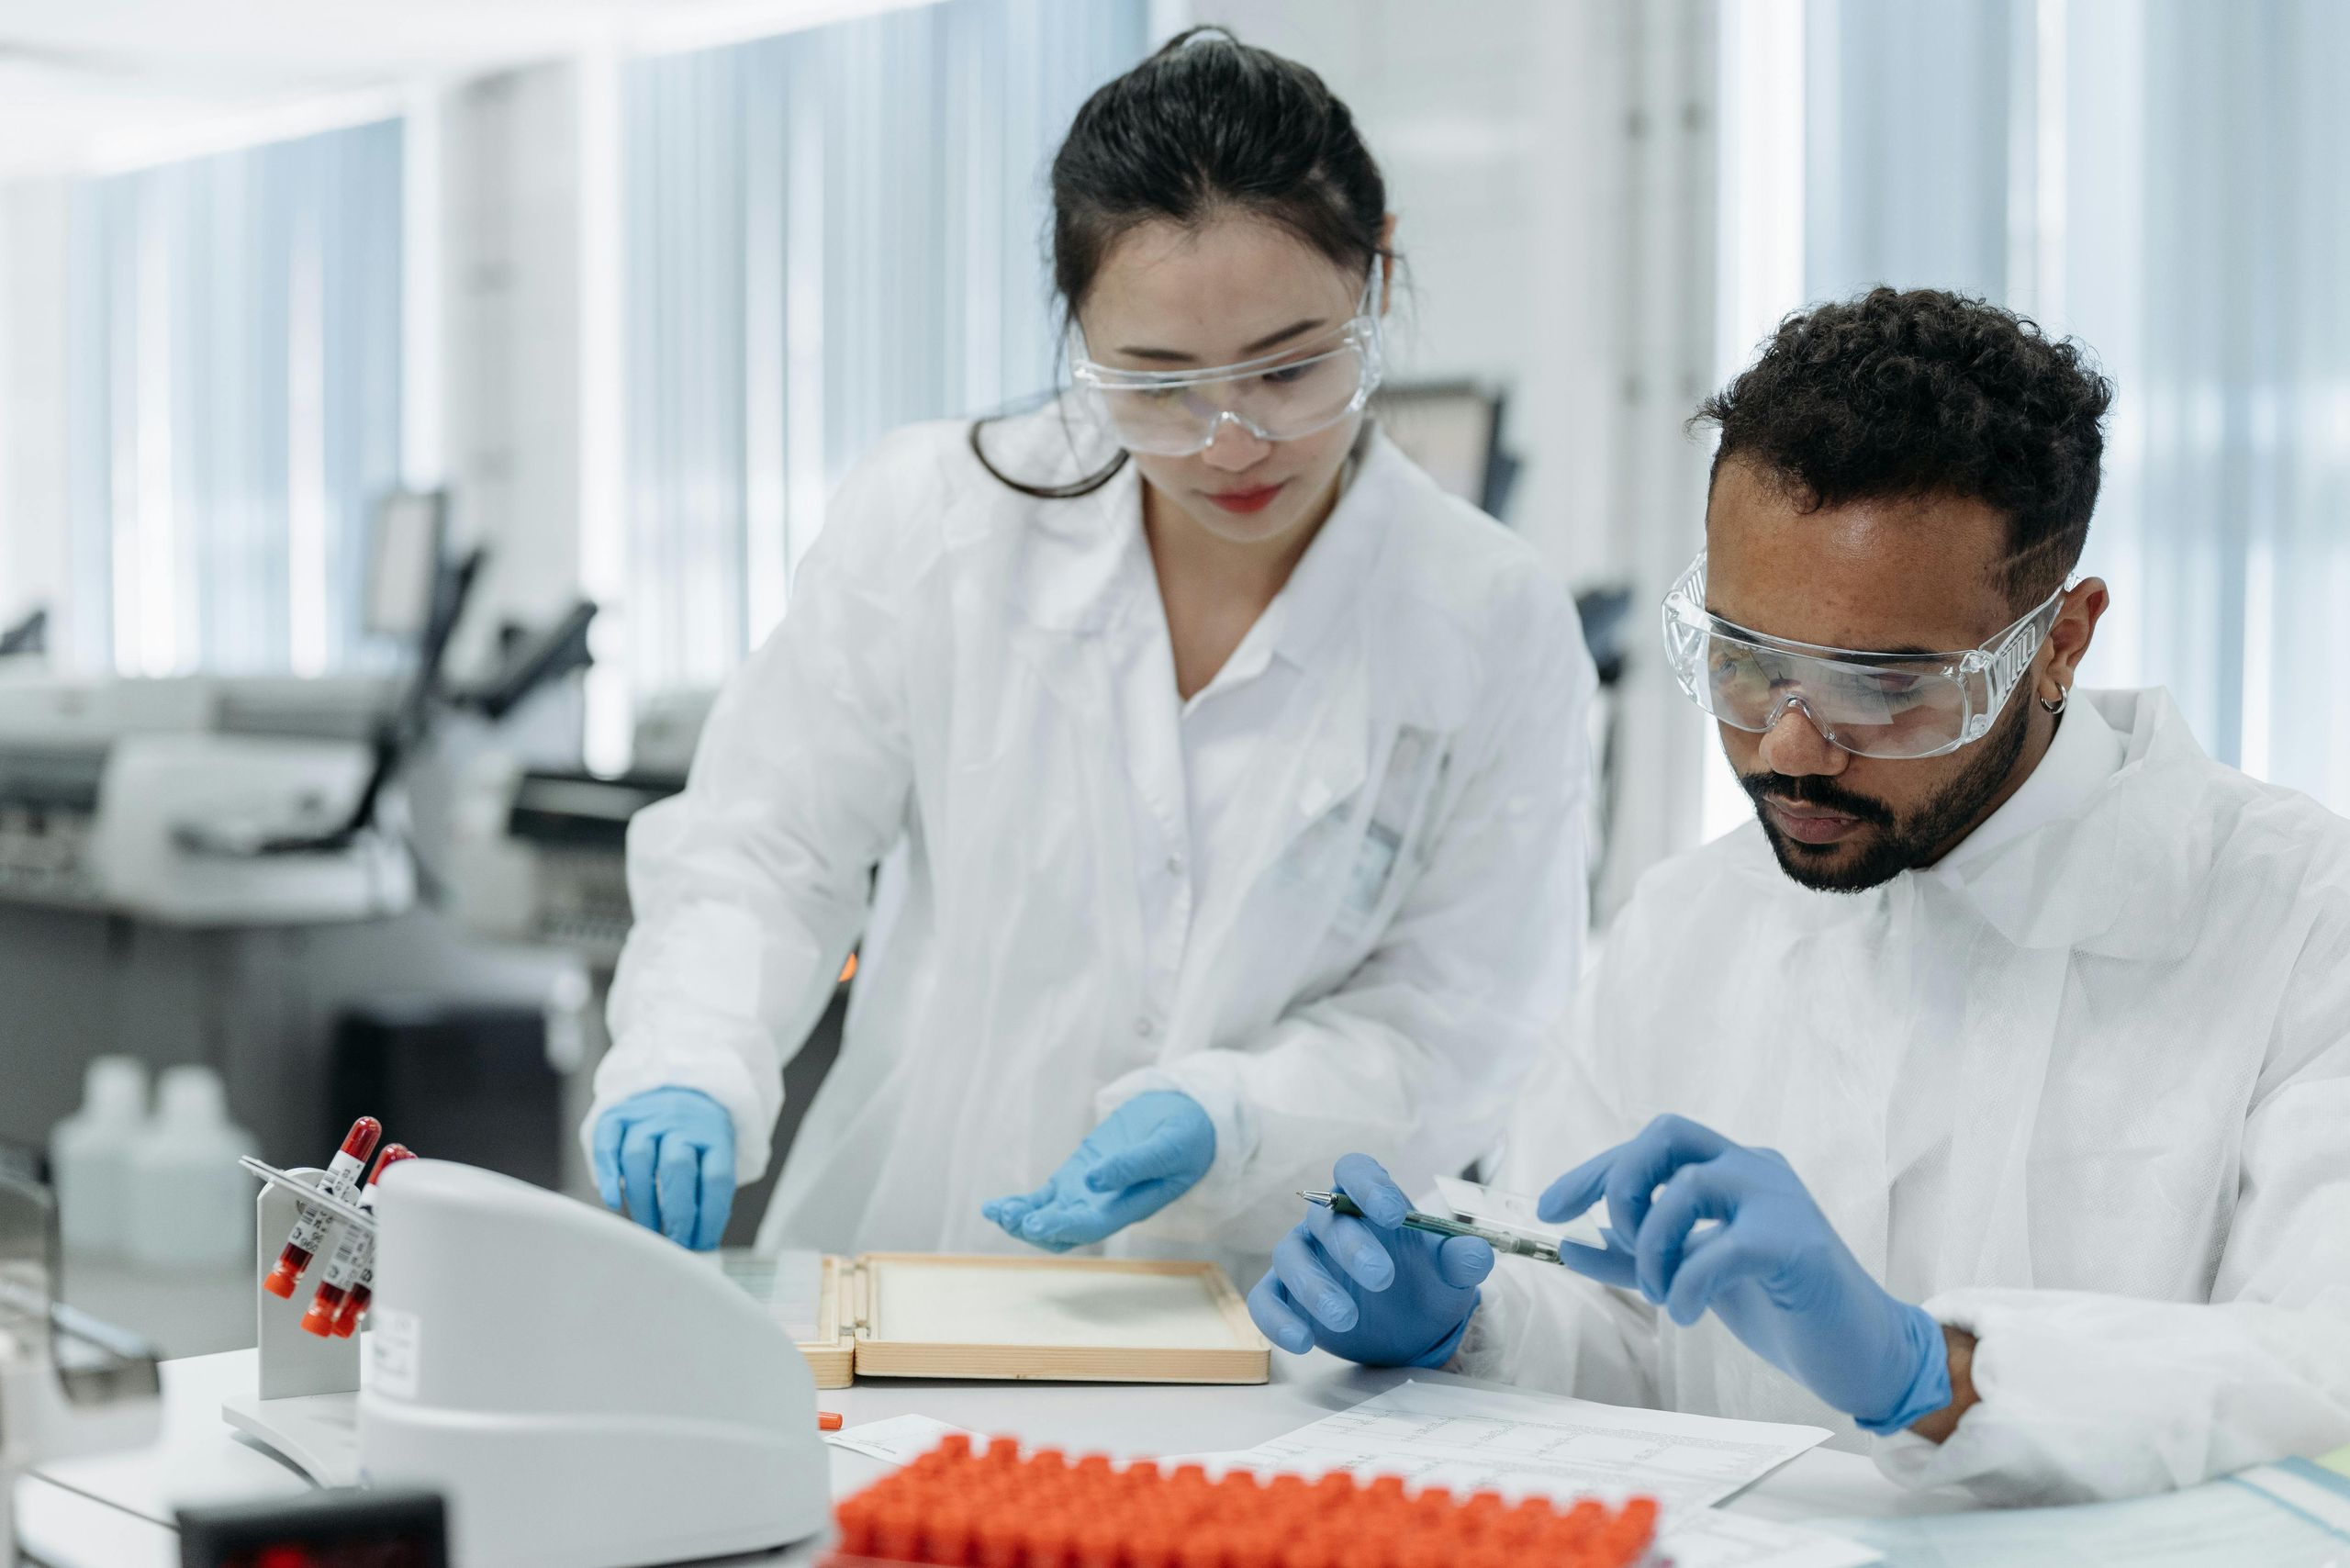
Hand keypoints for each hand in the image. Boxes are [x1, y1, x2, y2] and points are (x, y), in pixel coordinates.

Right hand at [591, 1088, 735, 1250]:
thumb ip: (710, 1194)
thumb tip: (701, 1245)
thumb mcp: (717, 1155)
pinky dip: (608, 1174)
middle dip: (676, 1214)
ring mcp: (647, 1116)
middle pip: (677, 1167)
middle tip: (674, 1243)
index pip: (716, 1178)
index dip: (709, 1217)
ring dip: (643, 1202)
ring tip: (649, 1230)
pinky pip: (607, 1145)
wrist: (679, 1088)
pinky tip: (613, 1201)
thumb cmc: (698, 1138)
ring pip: (639, 1158)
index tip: (702, 1245)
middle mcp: (680, 1121)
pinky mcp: (617, 1116)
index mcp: (714, 1133)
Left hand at [981, 1092, 1214, 1250]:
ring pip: (1048, 1218)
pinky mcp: (1075, 1178)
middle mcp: (1105, 1208)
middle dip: (1034, 1227)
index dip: (1063, 1227)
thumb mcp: (1166, 1146)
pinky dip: (1019, 1204)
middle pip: (1064, 1231)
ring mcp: (1087, 1194)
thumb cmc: (1184, 1136)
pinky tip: (994, 1207)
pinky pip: (1042, 1199)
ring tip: (996, 1211)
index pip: (1093, 1226)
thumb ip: (1133, 1164)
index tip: (1036, 1223)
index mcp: (1131, 1206)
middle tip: (1010, 1216)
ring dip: (1021, 1220)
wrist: (1184, 1120)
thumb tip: (1092, 1180)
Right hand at [1246, 1154, 1492, 1367]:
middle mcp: (1328, 1222)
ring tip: (1347, 1319)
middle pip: (1324, 1217)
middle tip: (1383, 1278)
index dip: (1368, 1186)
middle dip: (1351, 1246)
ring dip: (1314, 1287)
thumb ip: (1462, 1260)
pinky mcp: (1284, 1295)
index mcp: (1367, 1201)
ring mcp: (1302, 1257)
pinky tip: (1303, 1342)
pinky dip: (1278, 1320)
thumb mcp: (1450, 1274)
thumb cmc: (1425, 1282)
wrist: (1408, 1328)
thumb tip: (1477, 1253)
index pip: (1355, 1171)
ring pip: (1290, 1257)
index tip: (1392, 1214)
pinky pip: (1265, 1300)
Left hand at [1539, 1114, 1950, 1433]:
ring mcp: (1780, 1200)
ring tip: (1664, 1294)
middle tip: (1617, 1241)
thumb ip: (1633, 1258)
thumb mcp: (1689, 1276)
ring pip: (1687, 1186)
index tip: (1548, 1209)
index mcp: (1730, 1168)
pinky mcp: (1798, 1243)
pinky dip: (1688, 1283)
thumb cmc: (1779, 1307)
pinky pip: (1722, 1247)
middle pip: (1666, 1133)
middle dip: (1619, 1181)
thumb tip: (1567, 1243)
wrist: (1859, 1351)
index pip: (1649, 1145)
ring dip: (1653, 1247)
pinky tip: (1687, 1314)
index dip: (1592, 1171)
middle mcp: (1755, 1168)